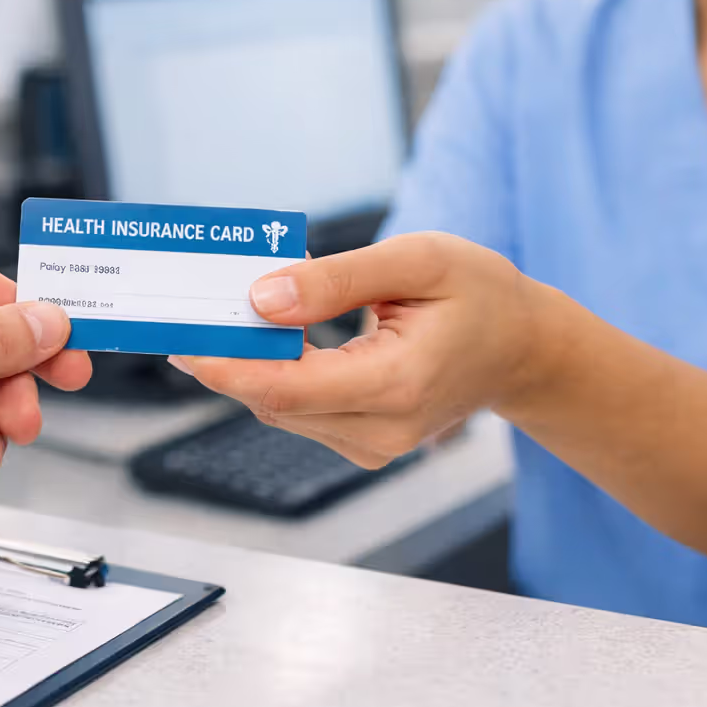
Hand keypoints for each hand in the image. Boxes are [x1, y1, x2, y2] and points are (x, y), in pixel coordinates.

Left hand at [172, 233, 546, 467]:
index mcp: (398, 384)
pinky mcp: (363, 441)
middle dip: (228, 353)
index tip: (183, 340)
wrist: (523, 347)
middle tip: (192, 306)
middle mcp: (382, 429)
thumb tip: (262, 298)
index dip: (227, 365)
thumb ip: (337, 279)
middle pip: (275, 399)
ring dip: (250, 359)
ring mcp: (372, 444)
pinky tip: (271, 331)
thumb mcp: (417, 261)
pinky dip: (276, 370)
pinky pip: (300, 408)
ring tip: (230, 308)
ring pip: (281, 406)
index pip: (288, 387)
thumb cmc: (481, 296)